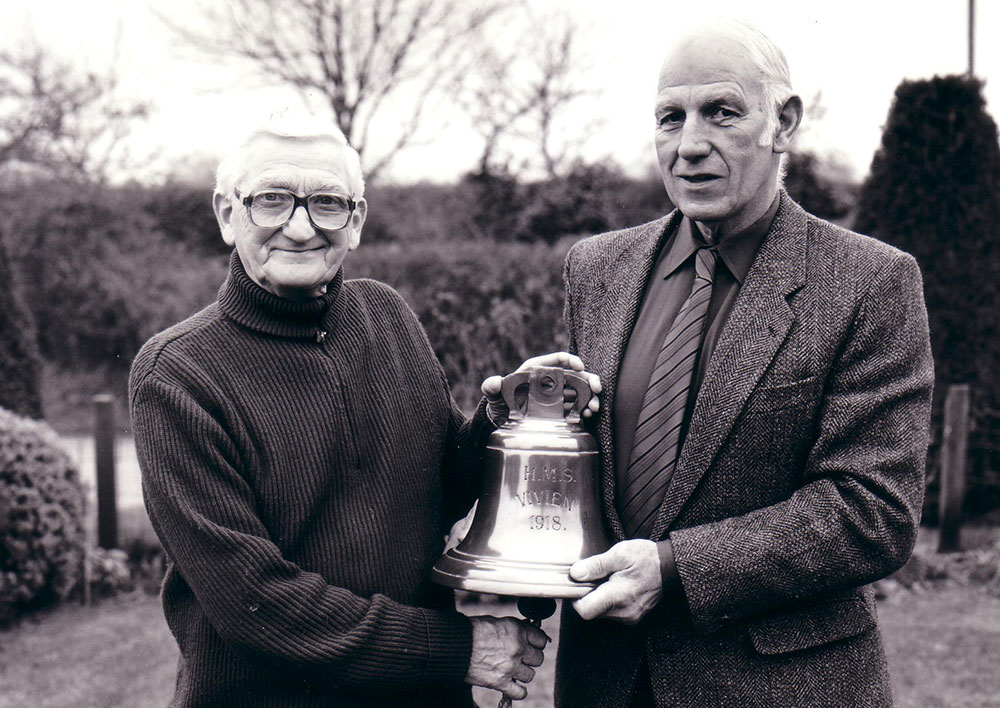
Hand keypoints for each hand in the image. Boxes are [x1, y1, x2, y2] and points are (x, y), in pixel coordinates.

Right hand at [466, 615, 547, 699]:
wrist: (454, 645)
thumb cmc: (472, 630)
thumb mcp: (497, 622)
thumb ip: (514, 629)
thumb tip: (526, 633)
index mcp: (517, 630)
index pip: (541, 639)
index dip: (536, 642)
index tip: (531, 644)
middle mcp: (517, 648)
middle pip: (538, 658)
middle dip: (530, 658)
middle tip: (520, 657)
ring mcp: (510, 667)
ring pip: (530, 675)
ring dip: (522, 673)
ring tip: (512, 669)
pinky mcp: (500, 682)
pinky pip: (520, 693)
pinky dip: (518, 691)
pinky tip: (512, 685)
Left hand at [482, 352, 601, 424]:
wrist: (503, 421)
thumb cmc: (499, 402)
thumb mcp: (494, 394)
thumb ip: (492, 387)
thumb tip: (493, 383)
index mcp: (538, 369)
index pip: (559, 359)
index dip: (571, 360)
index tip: (580, 366)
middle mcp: (551, 380)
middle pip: (576, 375)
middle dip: (589, 380)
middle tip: (597, 389)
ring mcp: (558, 395)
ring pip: (580, 392)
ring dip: (590, 397)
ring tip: (594, 408)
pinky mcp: (561, 410)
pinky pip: (577, 407)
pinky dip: (585, 409)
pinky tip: (588, 415)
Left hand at [569, 539, 662, 623]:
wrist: (671, 567)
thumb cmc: (647, 558)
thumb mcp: (620, 554)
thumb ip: (596, 565)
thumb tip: (575, 574)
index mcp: (618, 596)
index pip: (584, 611)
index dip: (576, 598)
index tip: (578, 584)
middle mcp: (623, 612)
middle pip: (591, 612)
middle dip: (588, 595)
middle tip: (595, 576)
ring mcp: (629, 617)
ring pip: (601, 613)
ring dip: (599, 598)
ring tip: (609, 579)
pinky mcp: (633, 617)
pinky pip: (612, 613)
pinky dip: (609, 601)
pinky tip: (617, 586)